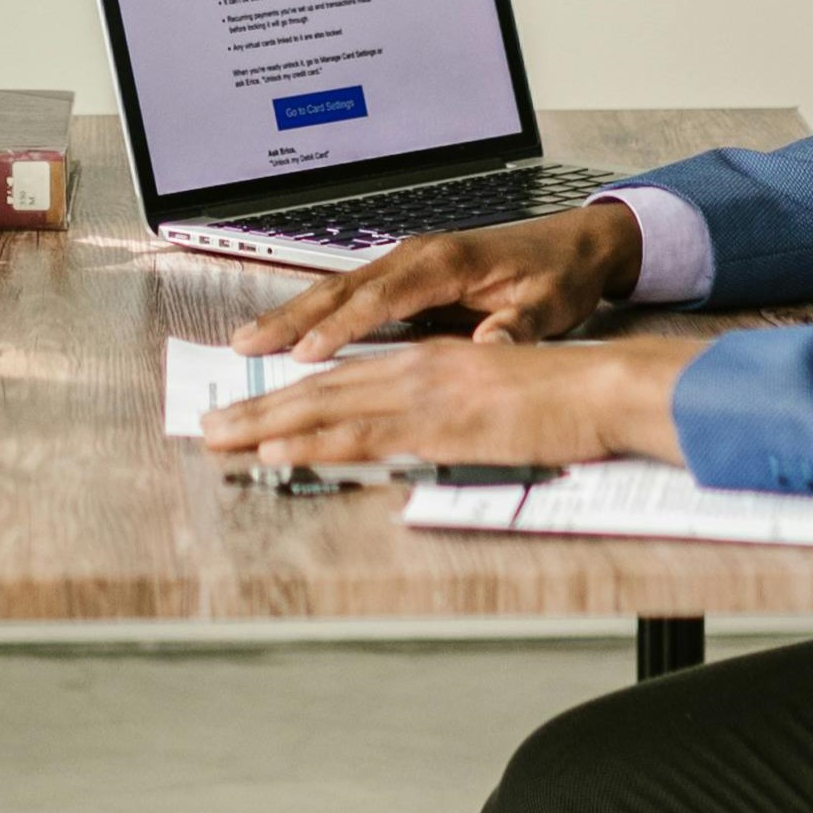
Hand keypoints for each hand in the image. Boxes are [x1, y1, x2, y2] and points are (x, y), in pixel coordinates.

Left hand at [199, 333, 700, 468]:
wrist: (603, 387)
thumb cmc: (560, 398)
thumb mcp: (491, 400)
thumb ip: (445, 414)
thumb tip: (407, 438)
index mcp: (426, 361)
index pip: (342, 379)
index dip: (290, 396)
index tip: (248, 412)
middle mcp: (414, 368)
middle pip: (320, 388)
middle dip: (259, 409)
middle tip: (208, 428)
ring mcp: (423, 394)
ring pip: (328, 407)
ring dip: (268, 425)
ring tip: (221, 439)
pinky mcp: (439, 424)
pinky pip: (364, 434)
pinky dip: (315, 442)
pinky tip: (280, 451)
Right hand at [230, 198, 645, 361]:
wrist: (575, 246)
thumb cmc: (559, 276)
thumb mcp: (551, 307)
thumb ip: (516, 328)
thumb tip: (488, 350)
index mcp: (447, 263)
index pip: (382, 297)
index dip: (342, 326)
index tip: (306, 354)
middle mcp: (418, 256)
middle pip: (342, 287)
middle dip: (291, 316)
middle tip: (246, 344)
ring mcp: (407, 262)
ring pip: (338, 288)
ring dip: (292, 314)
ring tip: (247, 339)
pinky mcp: (406, 274)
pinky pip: (352, 294)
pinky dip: (314, 312)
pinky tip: (287, 334)